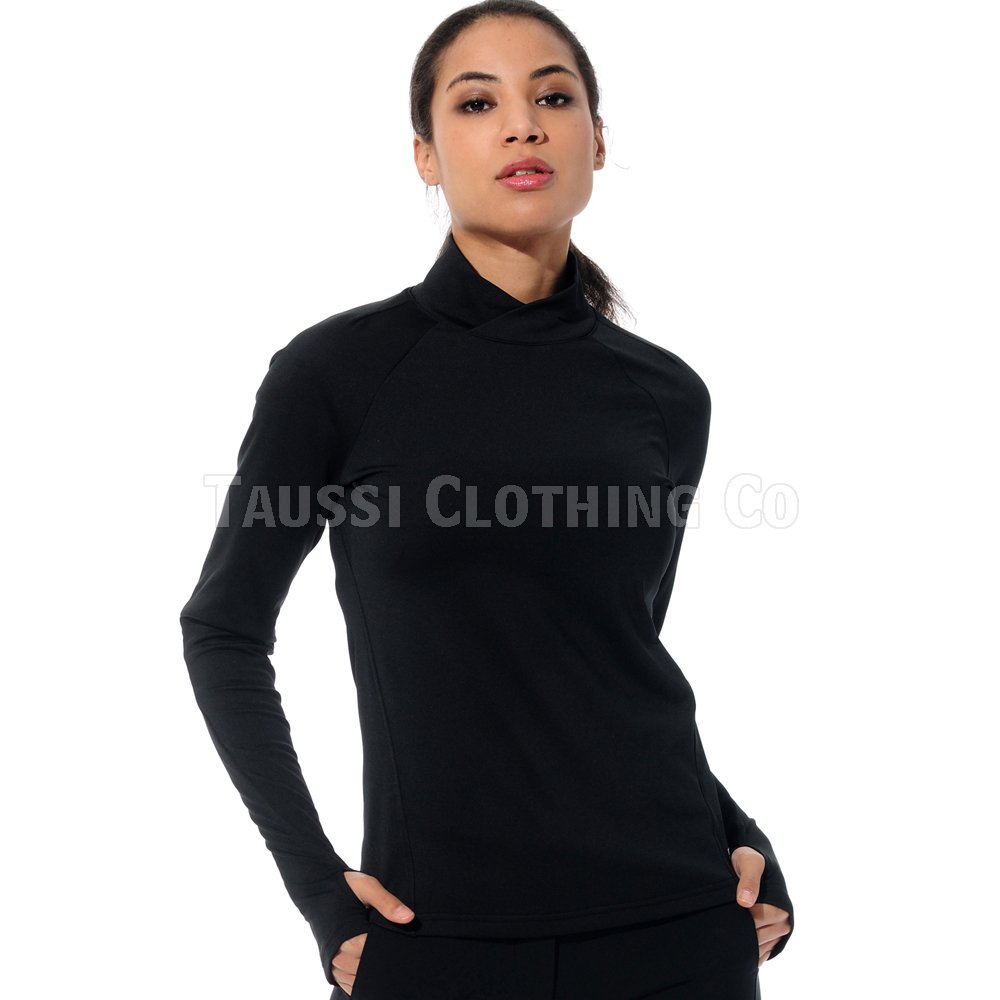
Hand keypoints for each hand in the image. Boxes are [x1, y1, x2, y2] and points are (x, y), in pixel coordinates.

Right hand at [330, 870, 415, 994]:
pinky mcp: (330, 967)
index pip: (377, 956)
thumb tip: (409, 918)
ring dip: (371, 974)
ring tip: (384, 958)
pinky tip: (372, 970)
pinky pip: (348, 984)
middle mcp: (339, 956)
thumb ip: (388, 903)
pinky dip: (361, 980)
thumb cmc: (344, 886)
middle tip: (396, 951)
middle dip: (383, 963)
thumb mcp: (368, 887)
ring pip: (359, 981)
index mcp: (349, 939)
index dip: (391, 951)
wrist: (317, 889)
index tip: (401, 944)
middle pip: (369, 971)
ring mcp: (333, 964)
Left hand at [730, 846, 791, 966]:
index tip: (726, 912)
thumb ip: (749, 880)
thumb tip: (745, 902)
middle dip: (741, 935)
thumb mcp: (749, 863)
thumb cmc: (750, 858)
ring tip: (726, 937)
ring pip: (761, 947)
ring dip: (745, 945)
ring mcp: (777, 928)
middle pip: (759, 938)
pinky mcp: (770, 933)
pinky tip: (737, 949)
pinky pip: (762, 950)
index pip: (758, 923)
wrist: (751, 856)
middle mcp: (783, 920)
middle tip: (721, 927)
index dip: (740, 920)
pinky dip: (751, 952)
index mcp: (781, 906)